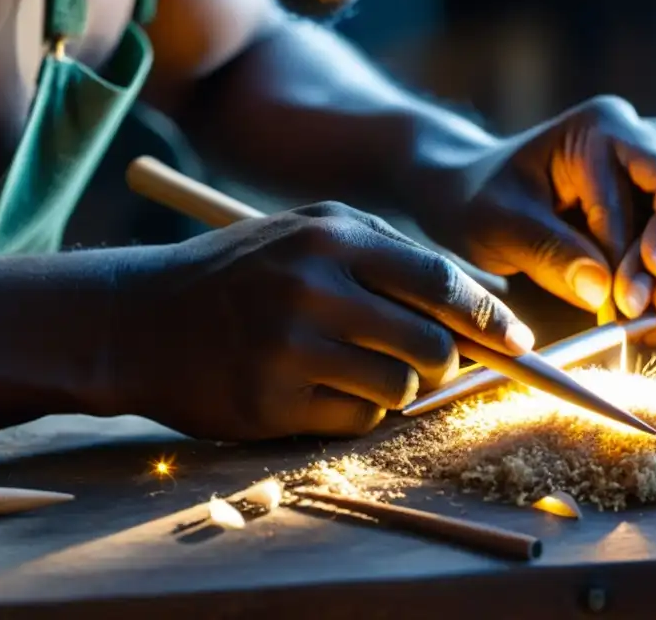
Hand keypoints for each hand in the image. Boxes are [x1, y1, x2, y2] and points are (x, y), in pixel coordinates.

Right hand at [103, 202, 534, 441]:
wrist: (138, 314)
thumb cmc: (242, 272)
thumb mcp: (310, 234)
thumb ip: (390, 258)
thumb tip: (478, 307)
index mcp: (331, 236)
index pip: (438, 281)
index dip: (487, 316)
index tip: (517, 341)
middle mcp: (313, 286)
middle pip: (432, 345)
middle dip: (445, 361)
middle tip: (430, 362)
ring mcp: (289, 346)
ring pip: (400, 389)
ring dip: (399, 389)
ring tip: (362, 369)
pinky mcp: (269, 401)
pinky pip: (357, 421)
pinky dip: (358, 412)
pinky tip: (322, 388)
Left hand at [422, 96, 655, 345]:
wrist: (482, 199)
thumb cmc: (484, 202)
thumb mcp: (498, 223)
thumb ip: (547, 251)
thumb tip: (602, 291)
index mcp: (606, 127)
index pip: (653, 186)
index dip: (644, 251)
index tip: (623, 304)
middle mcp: (652, 142)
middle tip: (650, 314)